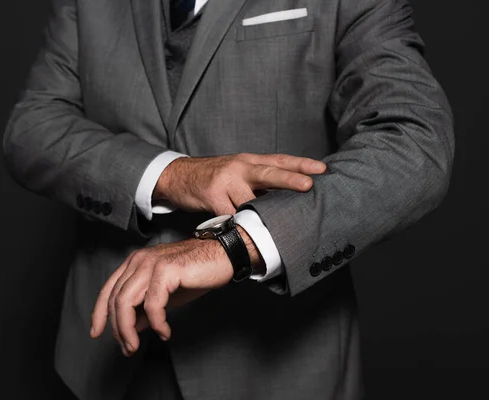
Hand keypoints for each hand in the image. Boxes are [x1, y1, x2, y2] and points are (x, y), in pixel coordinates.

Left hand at [89, 236, 235, 356]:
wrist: (222, 257)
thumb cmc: (196, 273)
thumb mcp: (166, 295)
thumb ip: (145, 308)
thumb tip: (132, 327)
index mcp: (135, 262)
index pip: (108, 289)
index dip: (99, 313)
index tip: (96, 333)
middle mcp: (139, 260)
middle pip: (115, 299)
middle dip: (117, 328)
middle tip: (127, 348)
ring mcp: (151, 263)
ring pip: (127, 302)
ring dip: (129, 329)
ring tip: (137, 345)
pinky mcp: (166, 270)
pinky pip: (152, 304)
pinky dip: (156, 323)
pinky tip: (164, 332)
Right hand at [153, 152, 326, 214]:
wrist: (178, 175)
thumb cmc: (213, 177)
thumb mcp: (237, 172)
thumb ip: (258, 182)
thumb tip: (286, 199)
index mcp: (249, 161)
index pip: (279, 160)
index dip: (301, 164)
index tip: (323, 169)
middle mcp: (239, 167)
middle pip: (268, 172)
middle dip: (290, 179)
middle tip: (309, 186)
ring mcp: (225, 181)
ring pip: (249, 198)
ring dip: (264, 212)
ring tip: (284, 223)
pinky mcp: (212, 196)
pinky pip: (229, 214)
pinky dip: (240, 224)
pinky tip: (249, 232)